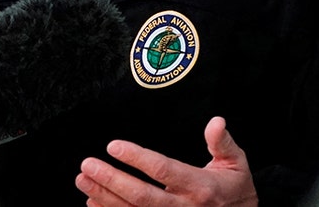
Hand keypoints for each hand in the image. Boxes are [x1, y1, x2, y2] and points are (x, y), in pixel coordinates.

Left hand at [75, 117, 257, 206]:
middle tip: (87, 164)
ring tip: (82, 180)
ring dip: (104, 197)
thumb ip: (222, 142)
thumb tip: (216, 121)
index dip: (137, 158)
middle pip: (142, 196)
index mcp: (200, 186)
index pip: (163, 171)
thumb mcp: (236, 163)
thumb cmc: (235, 189)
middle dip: (111, 180)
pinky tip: (92, 202)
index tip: (114, 145)